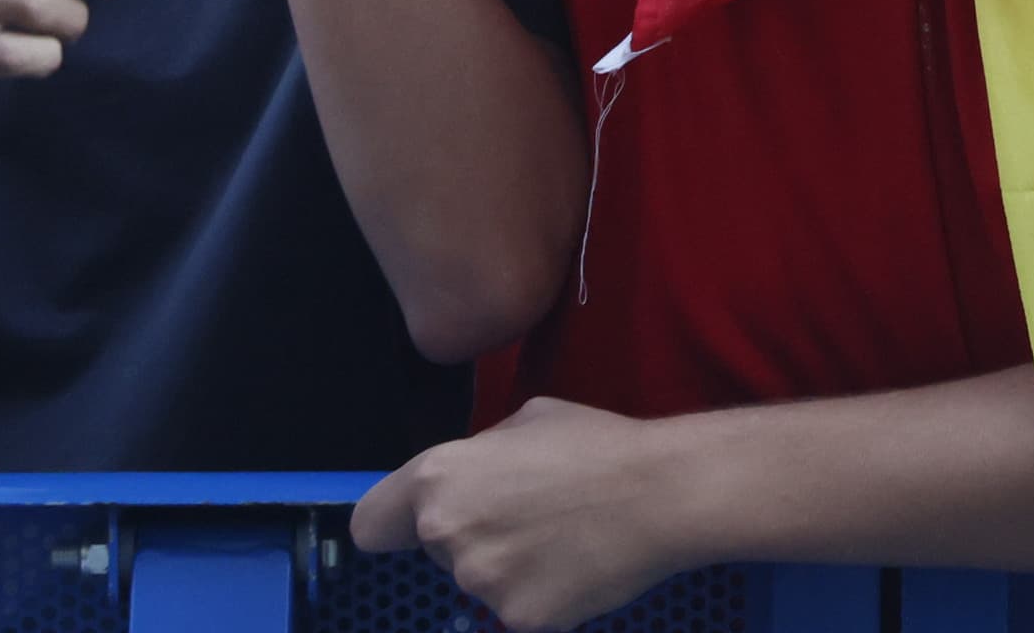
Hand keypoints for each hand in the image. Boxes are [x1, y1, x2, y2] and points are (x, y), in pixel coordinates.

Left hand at [355, 397, 698, 630]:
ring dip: (506, 565)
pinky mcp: (519, 619)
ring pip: (476, 580)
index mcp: (439, 478)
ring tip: (560, 536)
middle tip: (526, 514)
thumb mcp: (525, 421)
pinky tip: (575, 564)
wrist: (661, 493)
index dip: (393, 523)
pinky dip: (540, 592)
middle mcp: (447, 533)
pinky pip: (515, 608)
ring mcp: (482, 583)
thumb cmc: (597, 444)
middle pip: (433, 550)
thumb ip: (479, 455)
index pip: (372, 524)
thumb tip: (471, 477)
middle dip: (469, 535)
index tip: (414, 524)